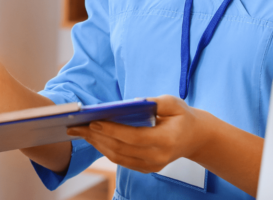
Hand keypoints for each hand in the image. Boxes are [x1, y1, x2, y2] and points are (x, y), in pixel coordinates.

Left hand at [65, 95, 211, 172]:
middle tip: (76, 126)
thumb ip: (154, 102)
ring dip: (97, 144)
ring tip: (80, 132)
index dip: (112, 130)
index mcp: (166, 140)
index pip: (133, 137)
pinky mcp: (147, 169)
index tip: (93, 122)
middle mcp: (158, 157)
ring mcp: (152, 166)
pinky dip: (105, 149)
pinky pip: (122, 161)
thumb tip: (131, 103)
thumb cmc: (182, 116)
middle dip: (96, 137)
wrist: (196, 138)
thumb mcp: (173, 103)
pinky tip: (94, 138)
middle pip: (121, 149)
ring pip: (118, 158)